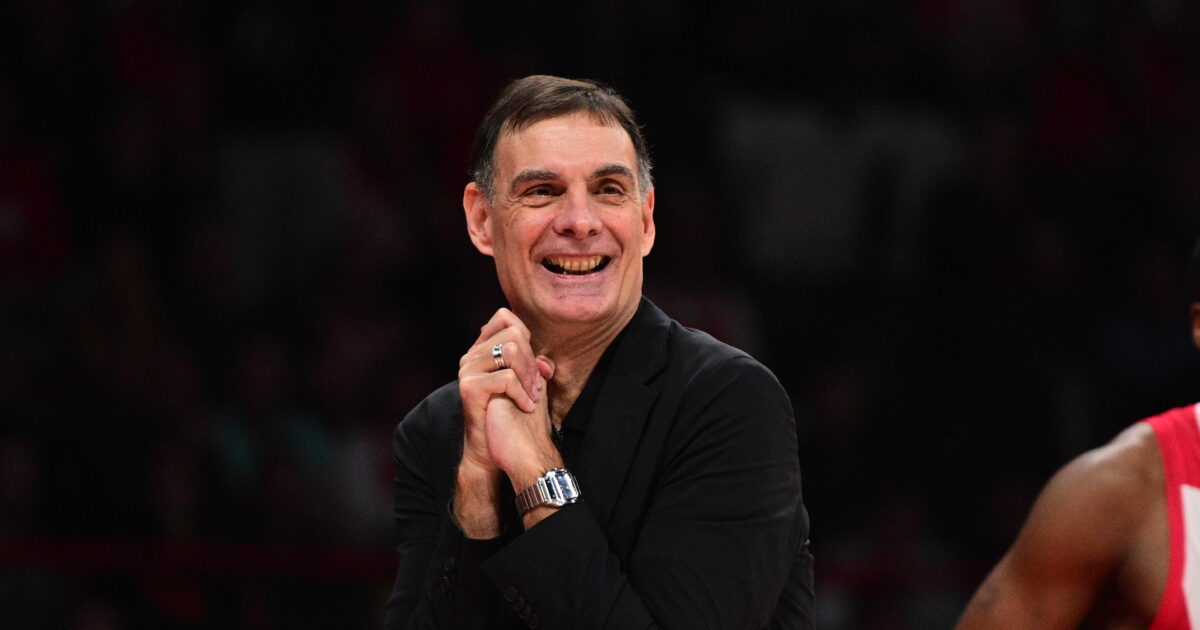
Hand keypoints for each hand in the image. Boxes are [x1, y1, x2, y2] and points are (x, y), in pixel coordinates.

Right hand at [453, 308, 554, 537]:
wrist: (491, 449)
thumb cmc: (510, 416)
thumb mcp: (526, 386)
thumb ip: (535, 368)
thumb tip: (547, 362)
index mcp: (481, 350)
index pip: (505, 317)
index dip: (526, 335)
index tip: (532, 364)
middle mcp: (471, 355)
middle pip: (514, 333)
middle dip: (532, 359)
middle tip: (535, 386)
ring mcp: (467, 370)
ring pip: (511, 350)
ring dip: (528, 375)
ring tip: (531, 395)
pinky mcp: (469, 387)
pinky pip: (506, 377)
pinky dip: (522, 393)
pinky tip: (525, 406)